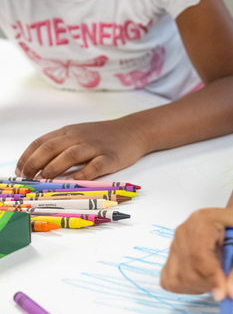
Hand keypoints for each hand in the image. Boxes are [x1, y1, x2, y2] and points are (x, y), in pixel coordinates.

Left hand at [15, 117, 146, 179]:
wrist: (133, 131)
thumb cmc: (103, 136)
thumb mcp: (79, 134)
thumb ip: (60, 146)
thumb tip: (36, 167)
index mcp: (69, 131)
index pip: (41, 142)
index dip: (27, 157)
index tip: (19, 171)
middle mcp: (79, 137)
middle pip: (51, 148)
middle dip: (35, 164)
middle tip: (27, 178)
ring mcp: (95, 146)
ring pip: (69, 155)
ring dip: (53, 169)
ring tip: (43, 181)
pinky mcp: (110, 157)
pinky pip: (93, 166)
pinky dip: (81, 175)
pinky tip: (71, 182)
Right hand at [161, 206, 232, 299]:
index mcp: (201, 221)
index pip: (198, 255)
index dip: (211, 278)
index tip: (225, 293)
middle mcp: (182, 232)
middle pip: (187, 271)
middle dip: (209, 284)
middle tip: (229, 280)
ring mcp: (174, 245)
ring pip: (177, 279)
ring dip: (200, 287)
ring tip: (218, 274)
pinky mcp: (171, 259)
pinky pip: (172, 282)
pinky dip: (189, 287)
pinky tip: (205, 278)